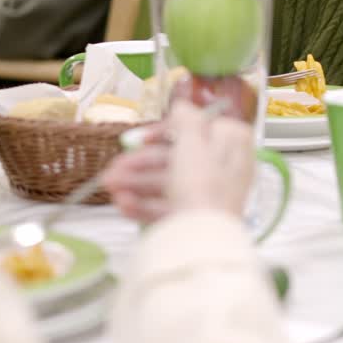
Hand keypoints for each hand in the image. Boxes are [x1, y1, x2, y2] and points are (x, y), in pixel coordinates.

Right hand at [103, 102, 256, 222]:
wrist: (203, 237)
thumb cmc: (202, 183)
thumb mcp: (193, 140)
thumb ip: (186, 118)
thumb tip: (182, 105)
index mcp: (231, 142)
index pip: (196, 128)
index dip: (164, 132)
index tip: (141, 139)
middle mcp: (225, 166)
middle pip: (177, 159)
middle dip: (140, 164)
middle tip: (113, 170)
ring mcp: (211, 194)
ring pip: (170, 183)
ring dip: (136, 184)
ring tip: (111, 188)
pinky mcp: (198, 217)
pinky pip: (169, 206)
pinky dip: (145, 204)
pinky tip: (123, 205)